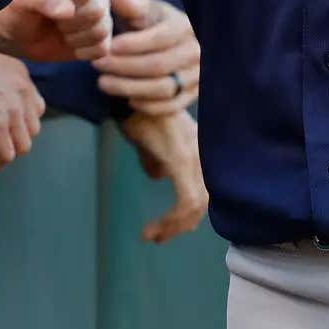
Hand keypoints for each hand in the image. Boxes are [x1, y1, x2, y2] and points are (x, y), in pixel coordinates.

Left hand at [0, 0, 111, 62]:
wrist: (12, 33)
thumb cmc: (13, 8)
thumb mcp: (17, 0)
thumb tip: (68, 11)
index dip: (68, 2)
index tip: (47, 6)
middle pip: (97, 9)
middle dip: (70, 22)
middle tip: (52, 22)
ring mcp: (98, 8)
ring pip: (102, 28)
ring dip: (75, 37)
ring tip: (58, 31)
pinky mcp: (100, 32)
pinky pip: (103, 46)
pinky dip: (82, 51)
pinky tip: (67, 43)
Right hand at [0, 38, 46, 174]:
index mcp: (20, 74)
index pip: (34, 107)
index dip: (21, 122)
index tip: (6, 128)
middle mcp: (21, 91)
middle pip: (33, 128)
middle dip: (15, 138)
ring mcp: (11, 110)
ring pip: (23, 146)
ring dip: (5, 155)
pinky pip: (5, 156)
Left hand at [95, 0, 199, 115]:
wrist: (168, 46)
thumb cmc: (151, 24)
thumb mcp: (142, 9)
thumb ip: (130, 4)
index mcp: (185, 26)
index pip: (160, 38)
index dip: (133, 45)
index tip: (108, 47)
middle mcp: (197, 51)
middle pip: (159, 65)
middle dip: (124, 67)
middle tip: (97, 65)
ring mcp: (197, 75)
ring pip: (163, 88)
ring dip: (130, 88)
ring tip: (102, 83)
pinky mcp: (192, 95)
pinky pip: (170, 106)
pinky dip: (147, 105)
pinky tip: (126, 98)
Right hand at [120, 108, 208, 243]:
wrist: (122, 92)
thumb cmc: (132, 111)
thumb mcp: (148, 140)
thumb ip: (155, 158)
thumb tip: (156, 175)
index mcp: (197, 145)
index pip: (205, 187)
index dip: (189, 213)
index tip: (166, 226)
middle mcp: (202, 149)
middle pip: (205, 200)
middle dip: (183, 224)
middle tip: (159, 236)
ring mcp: (193, 152)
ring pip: (197, 204)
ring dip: (175, 226)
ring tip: (154, 235)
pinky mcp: (179, 158)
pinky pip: (186, 200)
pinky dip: (171, 221)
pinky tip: (152, 228)